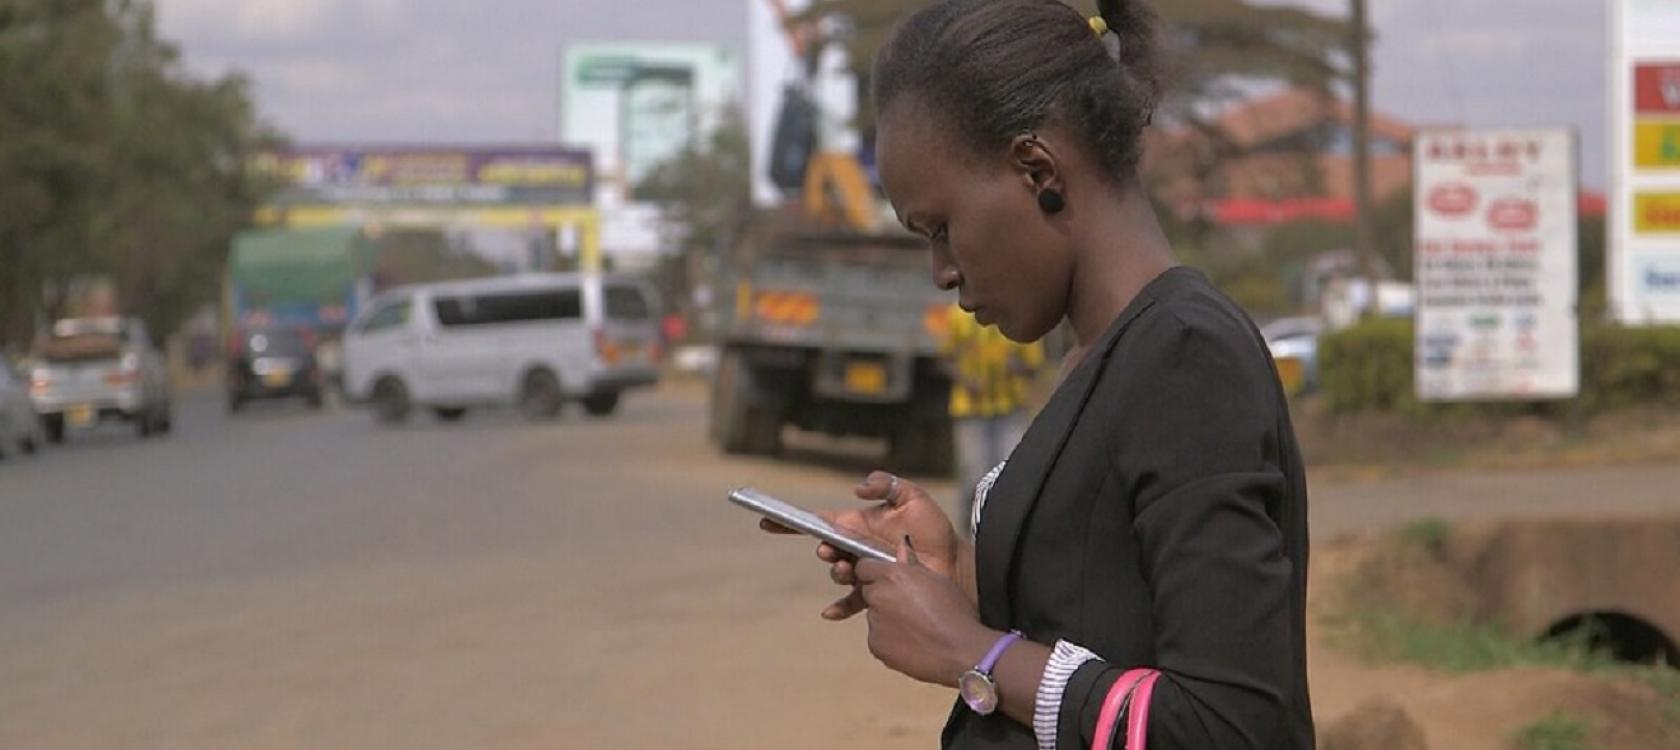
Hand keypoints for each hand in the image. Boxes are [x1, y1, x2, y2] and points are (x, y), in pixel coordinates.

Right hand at [759, 471, 961, 618]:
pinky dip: (839, 607)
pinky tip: (830, 613)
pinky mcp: (876, 592)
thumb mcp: (913, 497)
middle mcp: (856, 547)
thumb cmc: (932, 529)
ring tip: (847, 569)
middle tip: (828, 550)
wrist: (953, 562)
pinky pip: (851, 602)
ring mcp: (864, 571)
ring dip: (837, 572)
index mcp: (857, 524)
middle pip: (826, 549)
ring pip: (838, 573)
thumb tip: (857, 488)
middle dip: (823, 550)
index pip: (819, 522)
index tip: (768, 519)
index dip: (792, 522)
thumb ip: (887, 485)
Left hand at [853, 536, 991, 685]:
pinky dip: (888, 640)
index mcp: (892, 576)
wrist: (960, 652)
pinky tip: (911, 643)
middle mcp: (878, 596)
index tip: (888, 581)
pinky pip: (877, 638)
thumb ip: (913, 564)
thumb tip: (901, 546)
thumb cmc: (955, 614)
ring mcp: (874, 623)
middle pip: (868, 592)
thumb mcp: (938, 580)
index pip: (864, 567)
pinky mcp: (875, 646)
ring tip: (914, 628)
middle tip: (907, 607)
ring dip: (886, 619)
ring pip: (874, 616)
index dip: (875, 573)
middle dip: (882, 596)